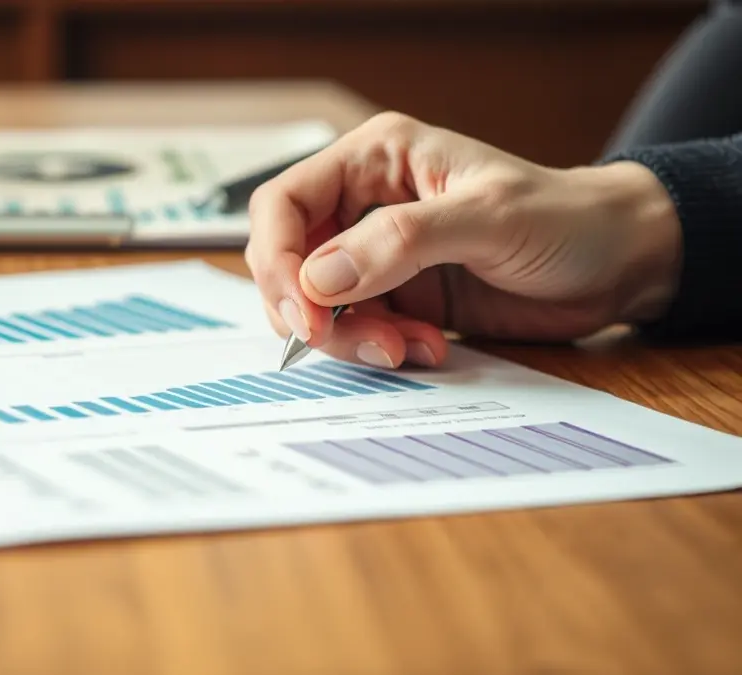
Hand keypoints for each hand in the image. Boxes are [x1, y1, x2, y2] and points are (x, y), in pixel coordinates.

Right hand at [244, 111, 682, 368]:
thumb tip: (318, 278)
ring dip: (354, 338)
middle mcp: (365, 204)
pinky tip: (431, 347)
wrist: (618, 264)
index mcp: (375, 159)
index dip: (278, 259)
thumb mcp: (488, 218)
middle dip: (315, 311)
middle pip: (290, 261)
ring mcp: (378, 255)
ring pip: (319, 306)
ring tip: (411, 347)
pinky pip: (358, 332)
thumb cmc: (565, 218)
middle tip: (366, 343)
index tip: (305, 314)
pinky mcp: (398, 298)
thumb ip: (401, 242)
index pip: (284, 203)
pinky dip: (382, 349)